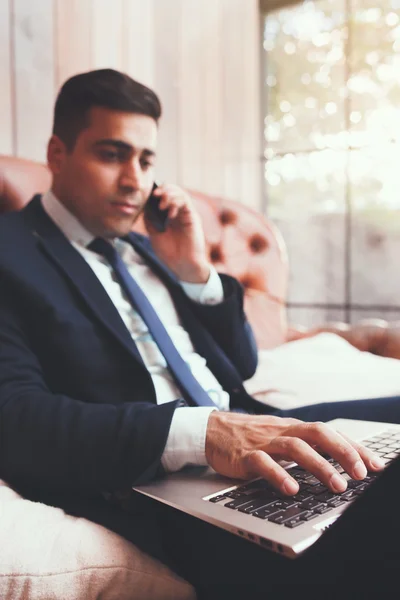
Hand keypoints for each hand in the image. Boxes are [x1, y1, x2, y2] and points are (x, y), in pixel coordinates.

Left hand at [144, 184, 210, 282]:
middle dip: (164, 189)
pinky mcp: (193, 218)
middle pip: (173, 191)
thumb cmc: (170, 253)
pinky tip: (170, 213)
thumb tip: (144, 206)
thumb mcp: (154, 234)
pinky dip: (177, 203)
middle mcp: (178, 212)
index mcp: (168, 215)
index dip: (157, 191)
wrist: (182, 265)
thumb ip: (150, 220)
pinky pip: (186, 202)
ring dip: (170, 195)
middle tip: (155, 194)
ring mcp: (186, 214)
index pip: (164, 196)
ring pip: (180, 193)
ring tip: (162, 204)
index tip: (148, 194)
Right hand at [205, 412, 384, 494]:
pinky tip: (292, 489)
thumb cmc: (249, 436)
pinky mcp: (245, 455)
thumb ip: (304, 447)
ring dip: (320, 466)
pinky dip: (279, 475)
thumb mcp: (280, 437)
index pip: (330, 433)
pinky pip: (263, 463)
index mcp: (293, 428)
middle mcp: (282, 432)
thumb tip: (336, 462)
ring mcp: (264, 442)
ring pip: (295, 448)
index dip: (354, 448)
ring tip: (337, 485)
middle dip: (343, 453)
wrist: (211, 429)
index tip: (375, 465)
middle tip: (360, 474)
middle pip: (318, 434)